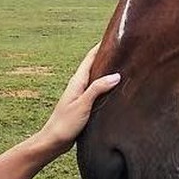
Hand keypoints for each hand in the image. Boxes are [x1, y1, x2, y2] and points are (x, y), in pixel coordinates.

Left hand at [35, 44, 119, 158]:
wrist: (53, 142)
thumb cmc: (65, 124)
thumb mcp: (82, 105)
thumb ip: (97, 89)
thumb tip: (116, 75)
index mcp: (77, 81)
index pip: (90, 58)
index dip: (101, 47)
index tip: (115, 37)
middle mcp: (78, 85)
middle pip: (94, 66)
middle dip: (107, 57)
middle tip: (125, 51)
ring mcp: (81, 95)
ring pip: (97, 78)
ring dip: (107, 72)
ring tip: (125, 67)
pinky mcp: (83, 105)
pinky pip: (97, 90)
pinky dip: (106, 86)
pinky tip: (116, 91)